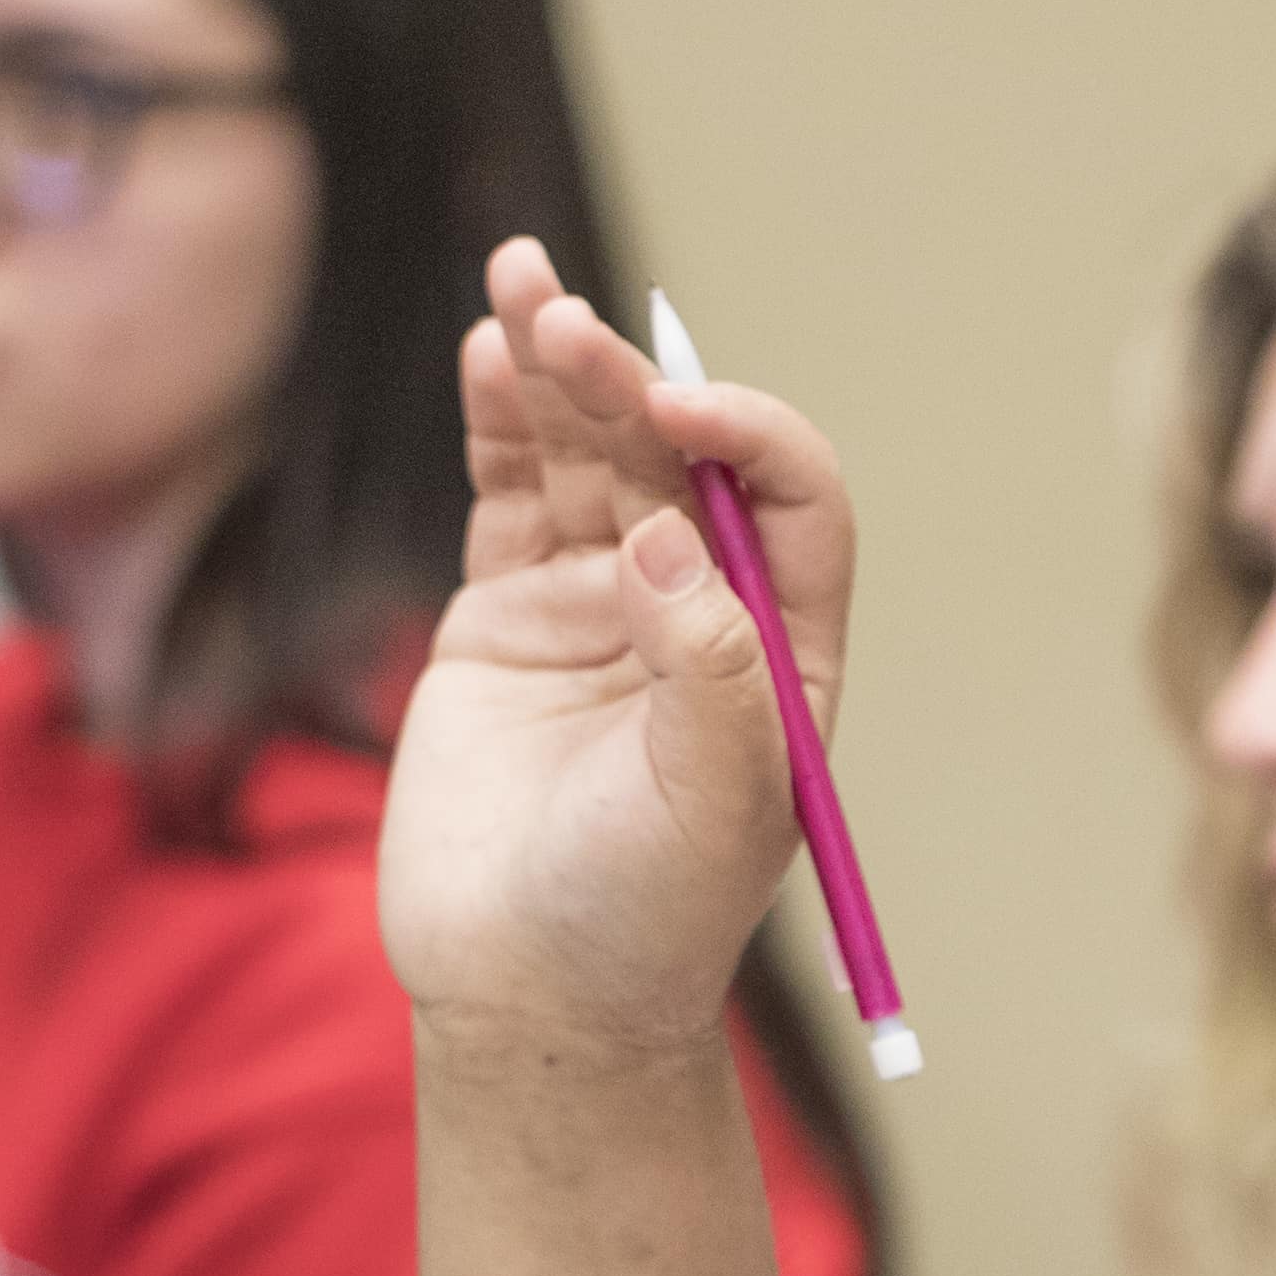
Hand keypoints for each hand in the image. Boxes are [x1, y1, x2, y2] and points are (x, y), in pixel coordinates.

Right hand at [375, 239, 852, 1051]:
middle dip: (626, 381)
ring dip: (557, 367)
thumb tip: (673, 539)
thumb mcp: (713, 807)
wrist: (526, 994)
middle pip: (675, 457)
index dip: (747, 440)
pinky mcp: (507, 615)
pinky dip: (497, 421)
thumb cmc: (645, 920)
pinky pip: (508, 494)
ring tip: (521, 281)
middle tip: (567, 320)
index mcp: (781, 650)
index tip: (682, 419)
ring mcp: (600, 604)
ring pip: (586, 455)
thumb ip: (708, 670)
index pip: (791, 503)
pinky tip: (485, 351)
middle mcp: (699, 611)